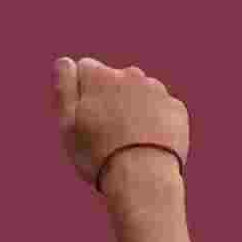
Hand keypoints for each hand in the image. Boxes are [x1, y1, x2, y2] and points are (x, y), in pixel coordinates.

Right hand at [57, 56, 189, 185]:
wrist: (144, 180)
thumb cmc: (99, 154)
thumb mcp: (68, 124)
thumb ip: (65, 88)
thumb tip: (66, 62)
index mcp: (100, 76)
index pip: (85, 69)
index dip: (81, 92)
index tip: (84, 117)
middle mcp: (130, 75)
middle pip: (114, 80)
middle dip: (110, 98)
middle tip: (107, 134)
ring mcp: (157, 91)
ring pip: (139, 94)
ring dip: (133, 109)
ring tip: (129, 142)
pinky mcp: (176, 109)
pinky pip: (160, 110)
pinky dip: (155, 123)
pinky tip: (149, 145)